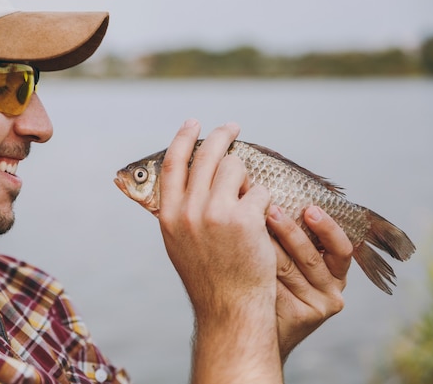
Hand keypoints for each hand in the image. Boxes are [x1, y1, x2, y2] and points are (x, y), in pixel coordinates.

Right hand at [158, 120, 282, 382]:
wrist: (230, 309)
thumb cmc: (207, 277)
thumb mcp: (179, 243)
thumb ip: (179, 210)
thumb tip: (187, 174)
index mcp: (168, 215)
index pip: (172, 164)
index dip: (183, 138)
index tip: (193, 123)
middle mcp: (188, 211)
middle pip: (206, 156)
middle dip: (222, 135)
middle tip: (232, 127)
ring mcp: (216, 213)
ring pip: (236, 168)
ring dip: (246, 177)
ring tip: (249, 199)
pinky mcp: (246, 219)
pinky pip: (261, 191)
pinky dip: (265, 201)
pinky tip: (262, 222)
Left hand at [267, 205, 352, 361]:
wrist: (258, 326)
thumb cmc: (270, 283)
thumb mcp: (288, 259)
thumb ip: (292, 237)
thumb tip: (273, 196)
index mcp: (336, 271)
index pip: (341, 247)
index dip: (328, 227)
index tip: (310, 208)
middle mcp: (332, 289)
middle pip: (311, 256)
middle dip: (289, 231)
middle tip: (270, 210)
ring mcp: (318, 305)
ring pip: (290, 269)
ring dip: (269, 246)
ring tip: (252, 225)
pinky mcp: (302, 317)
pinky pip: (277, 286)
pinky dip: (261, 268)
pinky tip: (246, 255)